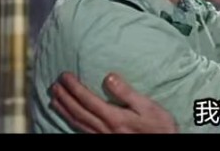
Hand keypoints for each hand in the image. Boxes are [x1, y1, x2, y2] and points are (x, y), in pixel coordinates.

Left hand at [50, 72, 177, 133]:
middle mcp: (104, 128)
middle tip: (55, 84)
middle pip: (79, 111)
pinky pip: (82, 131)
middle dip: (65, 97)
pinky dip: (72, 122)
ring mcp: (103, 136)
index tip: (65, 76)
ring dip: (64, 110)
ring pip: (77, 123)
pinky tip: (68, 117)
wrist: (165, 143)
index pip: (88, 100)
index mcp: (114, 117)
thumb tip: (109, 77)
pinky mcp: (104, 140)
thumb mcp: (148, 107)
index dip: (74, 88)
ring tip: (54, 99)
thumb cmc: (159, 126)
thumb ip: (127, 93)